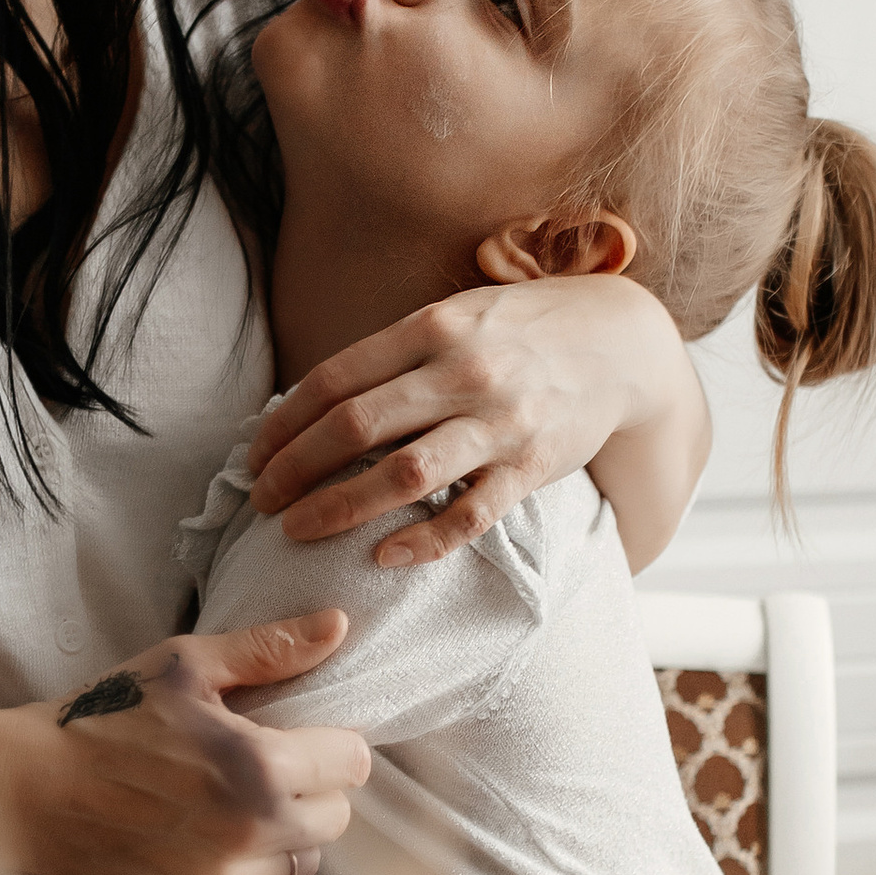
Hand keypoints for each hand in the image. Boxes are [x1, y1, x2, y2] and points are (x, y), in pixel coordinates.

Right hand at [0, 615, 369, 874]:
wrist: (27, 793)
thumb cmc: (104, 719)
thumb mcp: (182, 667)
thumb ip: (268, 649)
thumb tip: (339, 625)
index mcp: (259, 764)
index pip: (351, 765)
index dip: (329, 747)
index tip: (299, 741)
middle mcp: (252, 832)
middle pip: (334, 819)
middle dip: (307, 792)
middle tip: (259, 773)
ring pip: (300, 863)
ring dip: (278, 838)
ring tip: (229, 811)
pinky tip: (204, 846)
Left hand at [247, 272, 706, 567]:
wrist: (620, 343)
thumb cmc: (520, 333)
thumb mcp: (457, 317)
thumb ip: (394, 355)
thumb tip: (314, 403)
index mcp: (432, 329)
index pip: (334, 380)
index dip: (283, 424)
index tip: (255, 457)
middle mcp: (462, 372)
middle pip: (354, 428)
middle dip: (294, 470)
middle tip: (261, 501)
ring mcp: (498, 422)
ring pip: (402, 475)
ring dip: (338, 508)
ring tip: (298, 529)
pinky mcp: (530, 467)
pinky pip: (468, 515)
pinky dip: (420, 541)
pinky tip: (382, 557)